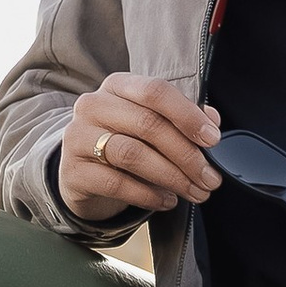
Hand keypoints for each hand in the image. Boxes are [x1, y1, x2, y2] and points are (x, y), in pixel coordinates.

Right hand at [58, 74, 220, 224]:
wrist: (82, 174)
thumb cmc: (125, 141)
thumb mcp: (151, 124)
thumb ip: (180, 118)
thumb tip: (212, 120)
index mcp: (117, 86)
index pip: (155, 91)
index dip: (187, 115)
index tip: (212, 139)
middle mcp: (94, 106)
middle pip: (148, 125)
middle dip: (186, 155)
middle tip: (209, 178)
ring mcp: (78, 137)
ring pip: (133, 154)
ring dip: (172, 177)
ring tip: (194, 192)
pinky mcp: (73, 172)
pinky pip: (117, 183)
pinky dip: (149, 195)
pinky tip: (167, 201)